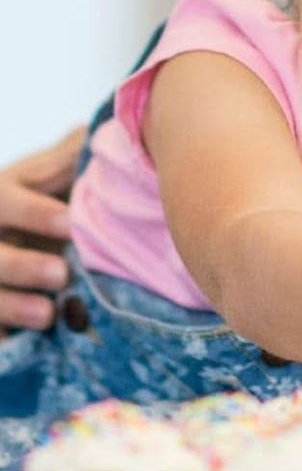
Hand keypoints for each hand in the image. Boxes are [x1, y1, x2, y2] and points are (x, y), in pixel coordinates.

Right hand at [0, 126, 83, 330]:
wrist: (25, 235)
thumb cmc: (52, 202)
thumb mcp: (58, 175)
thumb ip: (77, 157)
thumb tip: (121, 128)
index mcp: (3, 194)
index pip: (5, 199)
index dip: (32, 212)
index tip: (70, 224)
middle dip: (19, 264)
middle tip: (61, 276)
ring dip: (9, 304)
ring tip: (45, 315)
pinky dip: (0, 337)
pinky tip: (19, 343)